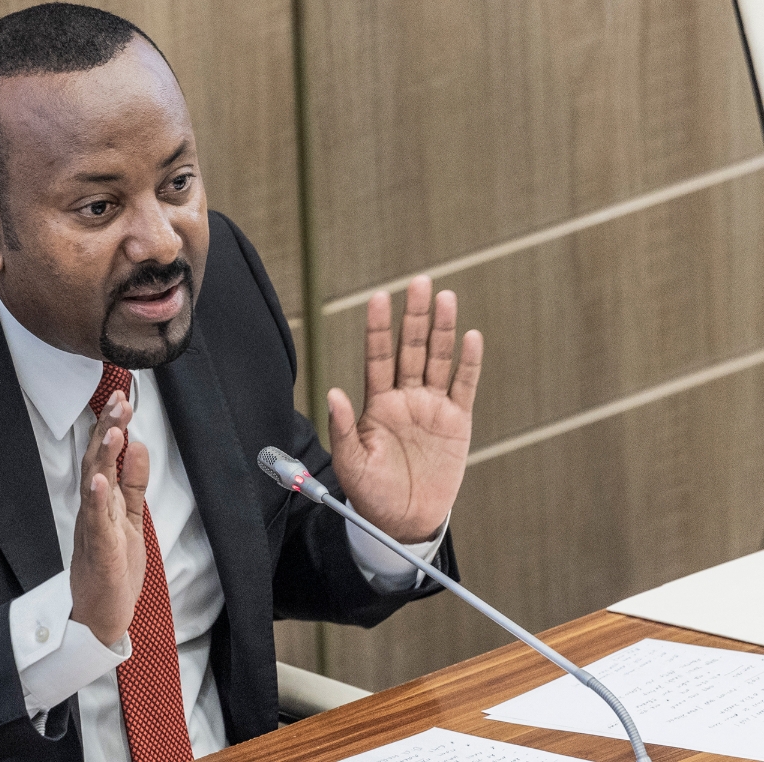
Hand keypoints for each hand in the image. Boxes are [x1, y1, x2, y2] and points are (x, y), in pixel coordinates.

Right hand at [70, 390, 148, 645]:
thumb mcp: (130, 518)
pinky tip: (100, 480)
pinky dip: (97, 500)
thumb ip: (134, 484)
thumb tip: (140, 446)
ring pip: (94, 486)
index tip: (120, 396)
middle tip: (118, 399)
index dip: (110, 424)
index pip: (104, 455)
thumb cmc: (112, 567)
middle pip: (97, 461)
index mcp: (102, 500)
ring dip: (102, 457)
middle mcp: (93, 509)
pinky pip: (97, 523)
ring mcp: (93, 528)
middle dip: (107, 429)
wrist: (101, 615)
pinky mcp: (99, 551)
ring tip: (114, 430)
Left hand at [328, 275, 482, 542]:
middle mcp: (405, 397)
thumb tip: (334, 392)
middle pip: (410, 348)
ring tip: (445, 297)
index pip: (377, 357)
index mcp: (376, 403)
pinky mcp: (457, 421)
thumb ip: (343, 427)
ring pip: (438, 359)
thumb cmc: (371, 493)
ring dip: (442, 329)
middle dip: (414, 316)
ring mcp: (432, 406)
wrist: (405, 521)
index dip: (378, 328)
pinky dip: (469, 363)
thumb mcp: (350, 463)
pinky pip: (464, 386)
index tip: (378, 297)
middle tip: (419, 282)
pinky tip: (470, 337)